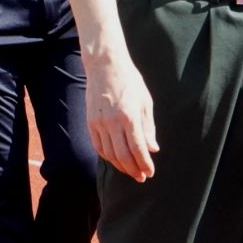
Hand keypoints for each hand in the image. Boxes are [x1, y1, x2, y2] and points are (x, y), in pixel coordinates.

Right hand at [85, 52, 158, 181]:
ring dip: (121, 166)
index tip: (150, 172)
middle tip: (141, 177)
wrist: (105, 65)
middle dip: (134, 169)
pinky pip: (98, 146)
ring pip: (109, 154)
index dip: (145, 164)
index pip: (138, 149)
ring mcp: (99, 122)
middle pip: (123, 156)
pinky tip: (116, 159)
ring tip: (130, 170)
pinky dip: (107, 156)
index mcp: (129, 117)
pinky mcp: (90, 121)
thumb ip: (148, 127)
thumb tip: (152, 149)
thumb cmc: (129, 81)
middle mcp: (112, 122)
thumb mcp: (145, 101)